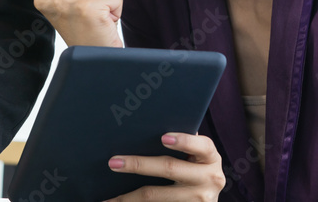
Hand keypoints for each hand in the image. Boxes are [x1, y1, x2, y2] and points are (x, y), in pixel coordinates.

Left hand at [106, 133, 225, 201]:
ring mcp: (198, 200)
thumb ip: (183, 142)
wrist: (207, 198)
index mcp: (210, 158)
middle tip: (113, 162)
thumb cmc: (196, 167)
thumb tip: (150, 123)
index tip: (163, 138)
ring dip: (128, 197)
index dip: (184, 141)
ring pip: (156, 195)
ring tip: (107, 197)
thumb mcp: (197, 155)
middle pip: (169, 168)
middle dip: (138, 164)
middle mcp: (209, 179)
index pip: (201, 146)